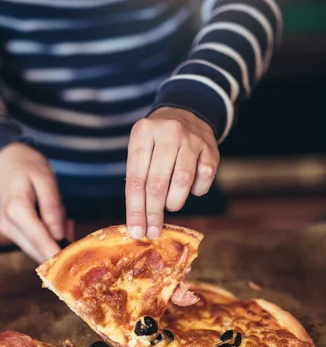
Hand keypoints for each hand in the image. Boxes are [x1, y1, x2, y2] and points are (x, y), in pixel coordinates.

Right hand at [0, 143, 66, 262]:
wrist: (1, 160)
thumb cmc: (25, 166)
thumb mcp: (45, 178)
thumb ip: (52, 208)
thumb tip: (58, 235)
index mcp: (16, 209)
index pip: (39, 239)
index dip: (57, 254)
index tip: (72, 263)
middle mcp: (8, 225)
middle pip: (36, 250)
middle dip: (59, 249)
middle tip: (77, 237)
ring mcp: (6, 230)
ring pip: (34, 249)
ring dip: (53, 244)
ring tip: (66, 223)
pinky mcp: (9, 232)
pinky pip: (31, 242)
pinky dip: (46, 239)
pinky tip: (55, 224)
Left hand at [126, 107, 218, 238]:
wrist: (185, 114)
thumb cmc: (156, 144)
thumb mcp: (141, 152)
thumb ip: (138, 182)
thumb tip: (138, 224)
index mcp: (143, 133)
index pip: (136, 179)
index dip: (136, 209)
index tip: (136, 231)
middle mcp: (168, 132)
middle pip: (158, 183)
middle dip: (154, 213)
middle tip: (152, 232)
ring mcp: (192, 139)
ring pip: (182, 181)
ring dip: (174, 201)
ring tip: (170, 205)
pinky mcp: (210, 148)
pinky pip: (204, 178)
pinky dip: (196, 190)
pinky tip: (190, 189)